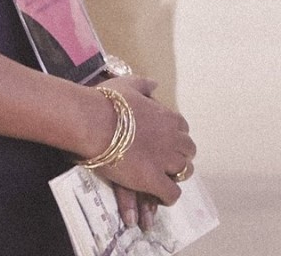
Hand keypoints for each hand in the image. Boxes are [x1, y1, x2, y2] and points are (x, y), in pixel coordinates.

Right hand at [94, 78, 196, 229]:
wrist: (92, 122)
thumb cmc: (107, 102)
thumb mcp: (127, 84)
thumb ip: (144, 84)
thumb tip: (155, 84)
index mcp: (167, 117)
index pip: (183, 129)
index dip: (174, 136)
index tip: (164, 140)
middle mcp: (171, 138)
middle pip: (188, 151)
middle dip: (180, 156)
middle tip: (165, 161)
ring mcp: (164, 160)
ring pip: (184, 172)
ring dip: (175, 175)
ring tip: (163, 179)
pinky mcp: (153, 179)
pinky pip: (171, 193)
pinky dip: (168, 196)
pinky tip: (159, 196)